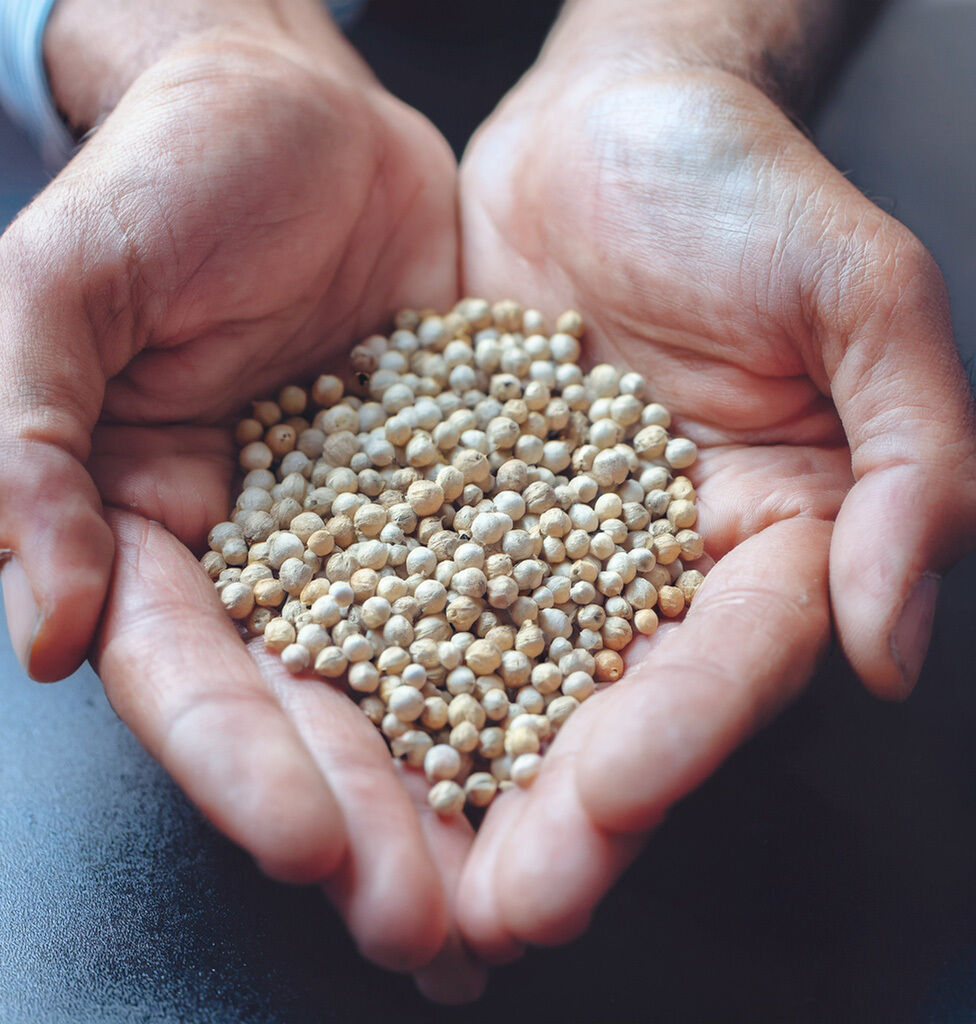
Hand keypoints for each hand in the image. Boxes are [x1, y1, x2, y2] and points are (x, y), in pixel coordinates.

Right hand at [0, 17, 470, 978]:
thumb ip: (26, 444)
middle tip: (435, 922)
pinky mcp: (477, 490)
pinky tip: (596, 739)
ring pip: (428, 681)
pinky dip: (555, 664)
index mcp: (155, 535)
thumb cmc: (167, 181)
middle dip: (372, 821)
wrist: (298, 117)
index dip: (240, 766)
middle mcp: (276, 560)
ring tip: (529, 882)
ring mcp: (382, 535)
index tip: (306, 845)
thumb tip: (42, 624)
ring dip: (473, 785)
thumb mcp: (67, 289)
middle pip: (318, 715)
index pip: (191, 681)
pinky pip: (520, 584)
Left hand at [453, 59, 975, 957]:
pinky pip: (406, 586)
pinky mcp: (452, 503)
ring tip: (384, 867)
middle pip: (604, 707)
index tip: (605, 806)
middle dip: (549, 812)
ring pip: (495, 676)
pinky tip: (317, 726)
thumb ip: (911, 462)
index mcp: (770, 537)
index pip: (728, 666)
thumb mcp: (861, 295)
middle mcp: (651, 564)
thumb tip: (890, 644)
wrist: (610, 126)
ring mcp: (542, 544)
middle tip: (483, 915)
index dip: (675, 740)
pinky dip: (366, 657)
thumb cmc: (746, 190)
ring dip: (446, 777)